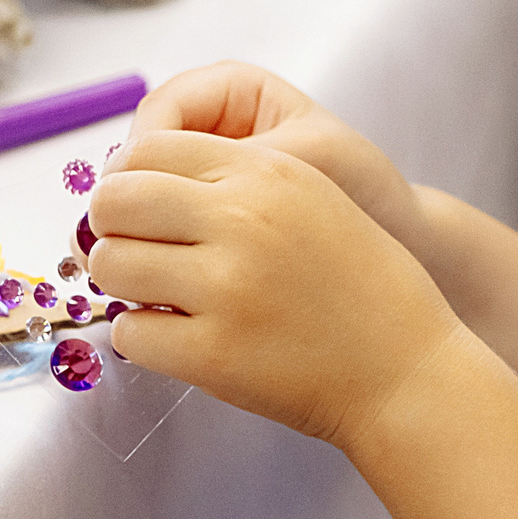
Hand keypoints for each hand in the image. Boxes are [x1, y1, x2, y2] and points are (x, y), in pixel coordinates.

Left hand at [87, 132, 466, 448]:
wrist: (406, 368)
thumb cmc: (358, 284)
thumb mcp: (312, 198)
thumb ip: (234, 180)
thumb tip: (133, 183)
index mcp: (267, 172)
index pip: (149, 149)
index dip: (127, 179)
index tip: (135, 208)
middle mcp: (242, 220)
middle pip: (116, 201)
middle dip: (111, 228)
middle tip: (134, 253)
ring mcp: (226, 287)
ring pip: (111, 266)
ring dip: (123, 283)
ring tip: (158, 297)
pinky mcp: (212, 353)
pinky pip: (129, 333)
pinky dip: (143, 338)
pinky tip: (178, 338)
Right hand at [131, 63, 429, 256]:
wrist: (396, 237)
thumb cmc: (362, 187)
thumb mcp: (304, 162)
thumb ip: (241, 161)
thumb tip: (166, 179)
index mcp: (235, 88)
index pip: (161, 111)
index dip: (141, 157)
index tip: (140, 203)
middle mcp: (213, 122)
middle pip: (141, 153)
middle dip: (131, 197)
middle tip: (130, 241)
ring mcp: (206, 167)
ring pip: (146, 194)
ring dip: (143, 229)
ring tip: (152, 265)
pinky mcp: (206, 211)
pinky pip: (165, 225)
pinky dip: (163, 250)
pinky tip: (170, 278)